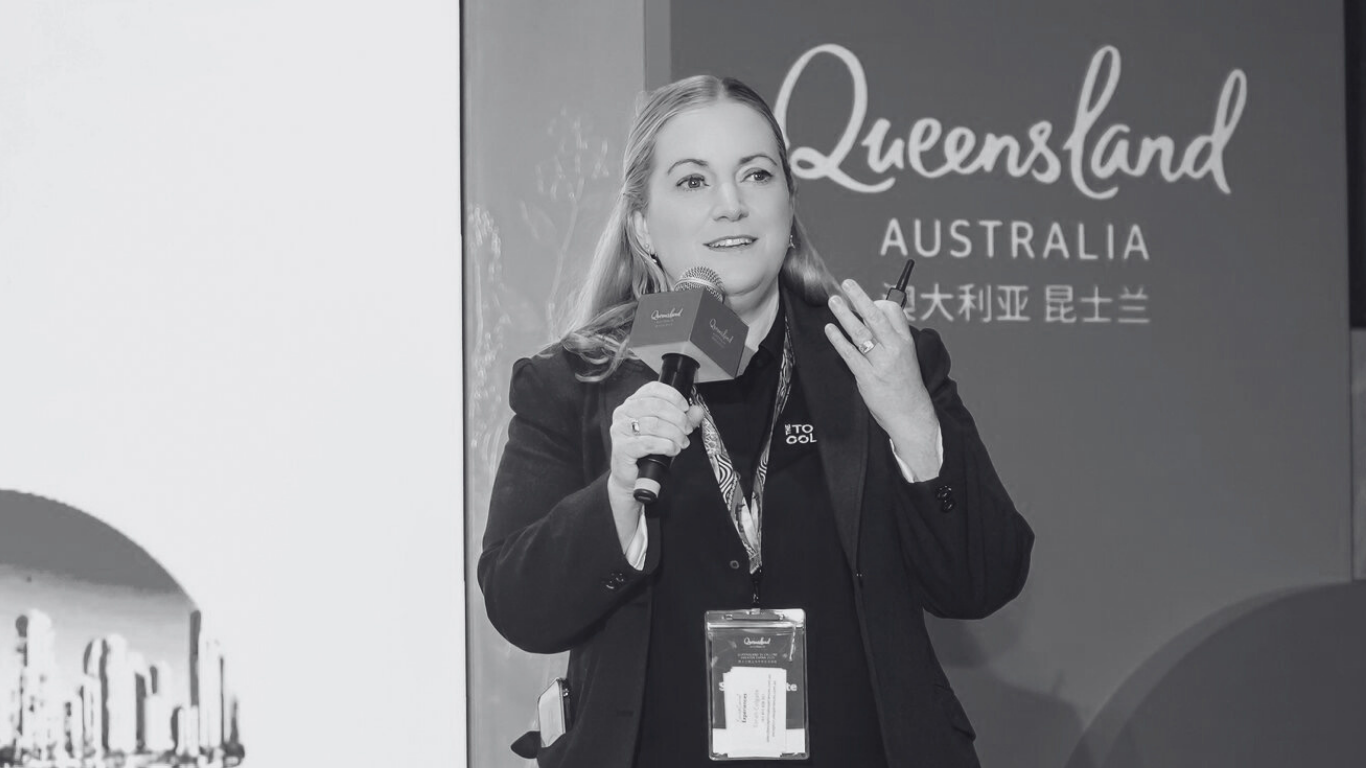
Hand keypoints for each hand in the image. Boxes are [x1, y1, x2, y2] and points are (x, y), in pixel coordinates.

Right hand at [607, 382, 704, 530]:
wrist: (631, 477)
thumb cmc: (646, 451)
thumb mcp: (668, 431)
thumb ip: (683, 419)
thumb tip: (697, 411)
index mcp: (633, 403)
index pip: (653, 389)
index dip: (673, 396)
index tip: (685, 408)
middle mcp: (623, 413)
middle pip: (656, 405)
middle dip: (678, 418)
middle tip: (687, 429)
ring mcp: (620, 430)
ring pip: (654, 424)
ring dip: (674, 434)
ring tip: (682, 442)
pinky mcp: (622, 448)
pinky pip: (649, 443)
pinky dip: (666, 446)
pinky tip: (673, 449)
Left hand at [824, 279, 939, 467]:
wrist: (910, 414)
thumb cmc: (905, 384)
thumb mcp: (905, 356)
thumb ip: (891, 338)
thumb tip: (870, 319)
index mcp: (905, 342)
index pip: (893, 313)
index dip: (877, 302)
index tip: (863, 297)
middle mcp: (894, 349)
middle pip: (875, 317)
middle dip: (860, 298)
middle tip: (846, 284)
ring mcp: (881, 363)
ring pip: (861, 333)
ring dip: (845, 314)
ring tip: (833, 301)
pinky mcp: (868, 377)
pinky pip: (850, 354)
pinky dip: (838, 340)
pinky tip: (829, 329)